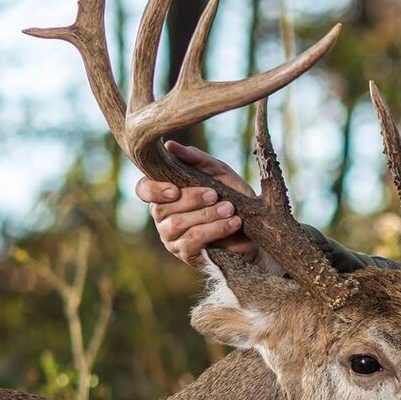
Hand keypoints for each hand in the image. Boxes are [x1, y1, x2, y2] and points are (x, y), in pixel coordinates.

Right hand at [136, 140, 255, 266]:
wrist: (257, 227)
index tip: (174, 189)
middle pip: (160, 208)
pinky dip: (215, 230)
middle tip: (215, 194)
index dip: (154, 190)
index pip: (143, 190)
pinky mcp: (186, 254)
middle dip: (191, 200)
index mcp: (164, 193)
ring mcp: (171, 237)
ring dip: (206, 215)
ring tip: (230, 208)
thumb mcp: (217, 172)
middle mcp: (162, 216)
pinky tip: (233, 223)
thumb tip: (170, 145)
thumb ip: (195, 159)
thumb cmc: (232, 195)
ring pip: (177, 225)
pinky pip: (193, 241)